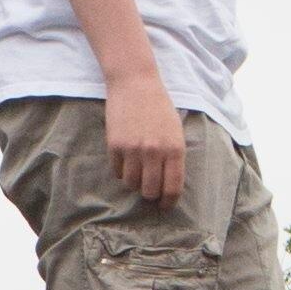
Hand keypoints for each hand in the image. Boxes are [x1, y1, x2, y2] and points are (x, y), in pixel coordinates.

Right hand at [104, 69, 188, 211]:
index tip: (164, 206)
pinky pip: (117, 171)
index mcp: (174, 149)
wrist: (135, 83)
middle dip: (150, 194)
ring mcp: (133, 150)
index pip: (173, 187)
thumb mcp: (175, 130)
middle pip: (150, 191)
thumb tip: (168, 183)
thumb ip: (173, 156)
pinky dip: (121, 171)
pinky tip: (125, 160)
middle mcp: (154, 152)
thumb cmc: (159, 107)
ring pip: (131, 183)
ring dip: (134, 182)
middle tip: (148, 191)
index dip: (168, 201)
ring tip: (136, 172)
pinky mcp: (115, 146)